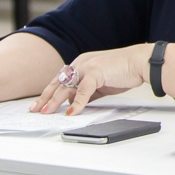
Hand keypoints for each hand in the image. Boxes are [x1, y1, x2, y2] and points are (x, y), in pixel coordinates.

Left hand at [31, 45, 146, 115]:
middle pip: (58, 83)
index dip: (49, 93)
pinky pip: (83, 90)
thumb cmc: (124, 71)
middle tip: (35, 110)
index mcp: (81, 63)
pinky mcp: (96, 72)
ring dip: (55, 101)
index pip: (60, 80)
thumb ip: (88, 92)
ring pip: (66, 87)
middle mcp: (81, 63)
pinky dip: (77, 102)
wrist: (140, 62)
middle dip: (45, 97)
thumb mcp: (101, 83)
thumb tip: (76, 104)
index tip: (40, 104)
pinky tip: (71, 112)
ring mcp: (87, 67)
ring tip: (47, 112)